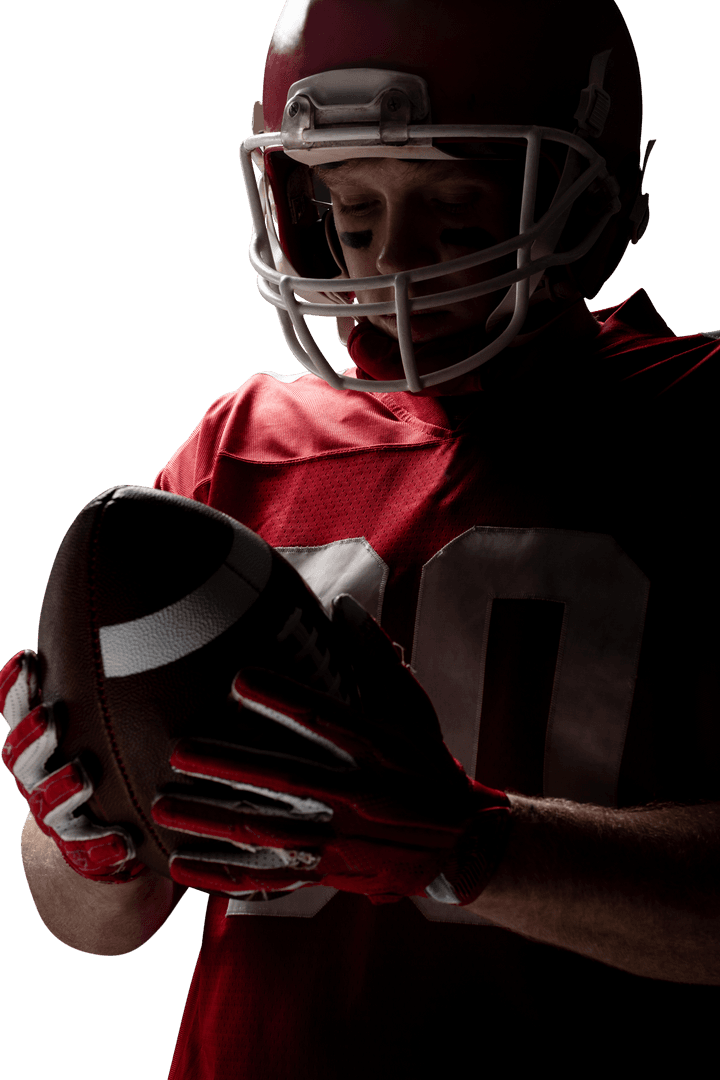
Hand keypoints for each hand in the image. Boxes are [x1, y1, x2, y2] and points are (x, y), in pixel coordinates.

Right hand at [1, 650, 143, 882]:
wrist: (109, 841)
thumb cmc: (116, 762)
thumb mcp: (112, 726)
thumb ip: (120, 692)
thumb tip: (162, 631)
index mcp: (41, 744)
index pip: (17, 712)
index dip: (16, 688)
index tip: (28, 658)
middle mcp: (40, 779)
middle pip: (21, 757)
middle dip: (33, 735)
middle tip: (51, 716)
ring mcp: (59, 818)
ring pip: (49, 805)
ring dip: (61, 789)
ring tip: (81, 775)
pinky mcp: (85, 853)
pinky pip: (88, 853)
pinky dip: (102, 847)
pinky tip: (121, 842)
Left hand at [152, 594, 511, 903]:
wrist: (462, 845)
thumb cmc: (427, 765)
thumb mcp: (412, 709)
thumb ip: (375, 658)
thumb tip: (343, 605)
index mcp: (379, 748)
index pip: (328, 718)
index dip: (285, 698)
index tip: (240, 677)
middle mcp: (360, 793)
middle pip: (288, 778)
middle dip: (231, 765)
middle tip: (180, 751)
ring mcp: (343, 838)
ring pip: (270, 831)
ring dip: (214, 820)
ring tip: (164, 807)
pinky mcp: (330, 871)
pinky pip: (271, 878)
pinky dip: (225, 874)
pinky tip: (183, 864)